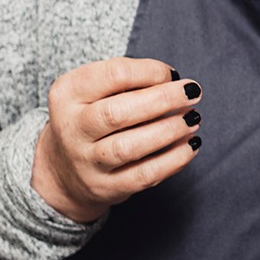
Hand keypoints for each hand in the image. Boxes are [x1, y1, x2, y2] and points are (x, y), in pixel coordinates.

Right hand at [31, 57, 202, 222]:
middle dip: (164, 100)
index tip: (172, 75)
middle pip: (118, 113)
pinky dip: (174, 160)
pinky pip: (144, 175)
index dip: (151, 71)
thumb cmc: (93, 118)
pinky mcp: (105, 187)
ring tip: (193, 119)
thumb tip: (173, 82)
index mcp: (68, 93)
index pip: (114, 75)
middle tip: (193, 92)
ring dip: (170, 130)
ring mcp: (86, 162)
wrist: (66, 170)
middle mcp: (71, 128)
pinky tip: (190, 145)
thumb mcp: (96, 91)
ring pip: (129, 147)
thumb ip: (130, 81)